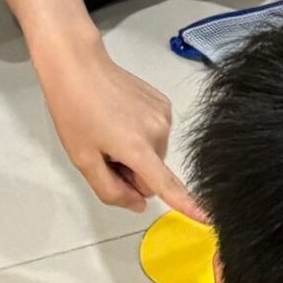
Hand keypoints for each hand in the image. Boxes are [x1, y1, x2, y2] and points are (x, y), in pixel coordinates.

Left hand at [37, 39, 201, 217]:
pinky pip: (155, 135)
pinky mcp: (163, 103)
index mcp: (136, 147)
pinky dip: (140, 135)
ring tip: (110, 131)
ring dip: (136, 152)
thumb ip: (109, 190)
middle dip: (132, 172)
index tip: (207, 217)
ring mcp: (163, 115)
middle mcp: (158, 131)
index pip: (165, 183)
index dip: (186, 203)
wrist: (79, 66)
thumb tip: (137, 204)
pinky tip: (120, 118)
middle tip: (105, 151)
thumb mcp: (83, 159)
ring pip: (155, 155)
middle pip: (152, 174)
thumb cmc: (75, 110)